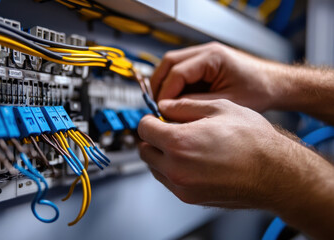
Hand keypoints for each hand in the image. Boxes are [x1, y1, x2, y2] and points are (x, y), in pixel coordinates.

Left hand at [137, 98, 317, 209]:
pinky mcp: (190, 198)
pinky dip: (172, 169)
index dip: (150, 119)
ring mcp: (182, 186)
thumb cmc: (254, 142)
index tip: (157, 118)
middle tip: (168, 130)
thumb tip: (165, 106)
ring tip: (184, 145)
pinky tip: (192, 160)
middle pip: (144, 150)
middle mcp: (176, 168)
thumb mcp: (220, 108)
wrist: (276, 174)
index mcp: (179, 142)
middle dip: (153, 138)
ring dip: (161, 155)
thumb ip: (185, 106)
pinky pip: (168, 181)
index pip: (144, 129)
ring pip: (154, 167)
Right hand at [151, 42, 281, 111]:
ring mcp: (204, 56)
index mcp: (212, 57)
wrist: (274, 85)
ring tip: (165, 105)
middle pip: (168, 63)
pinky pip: (181, 72)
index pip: (176, 72)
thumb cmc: (258, 90)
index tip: (161, 109)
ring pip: (171, 66)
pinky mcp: (204, 64)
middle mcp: (206, 52)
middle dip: (159, 85)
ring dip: (165, 84)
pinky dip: (175, 86)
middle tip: (156, 105)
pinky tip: (177, 101)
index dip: (165, 93)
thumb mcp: (226, 102)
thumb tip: (170, 109)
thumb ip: (195, 104)